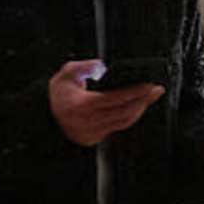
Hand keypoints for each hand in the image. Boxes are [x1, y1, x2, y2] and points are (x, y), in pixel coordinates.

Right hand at [47, 63, 161, 147]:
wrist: (47, 119)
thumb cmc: (59, 94)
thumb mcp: (66, 75)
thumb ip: (83, 67)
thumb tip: (101, 65)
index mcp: (80, 105)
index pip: (114, 99)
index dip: (133, 92)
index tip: (148, 85)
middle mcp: (87, 122)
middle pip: (123, 112)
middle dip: (142, 101)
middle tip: (156, 89)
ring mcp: (92, 132)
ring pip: (124, 122)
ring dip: (140, 109)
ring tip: (150, 96)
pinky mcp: (96, 138)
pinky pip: (119, 127)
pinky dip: (130, 116)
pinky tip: (138, 106)